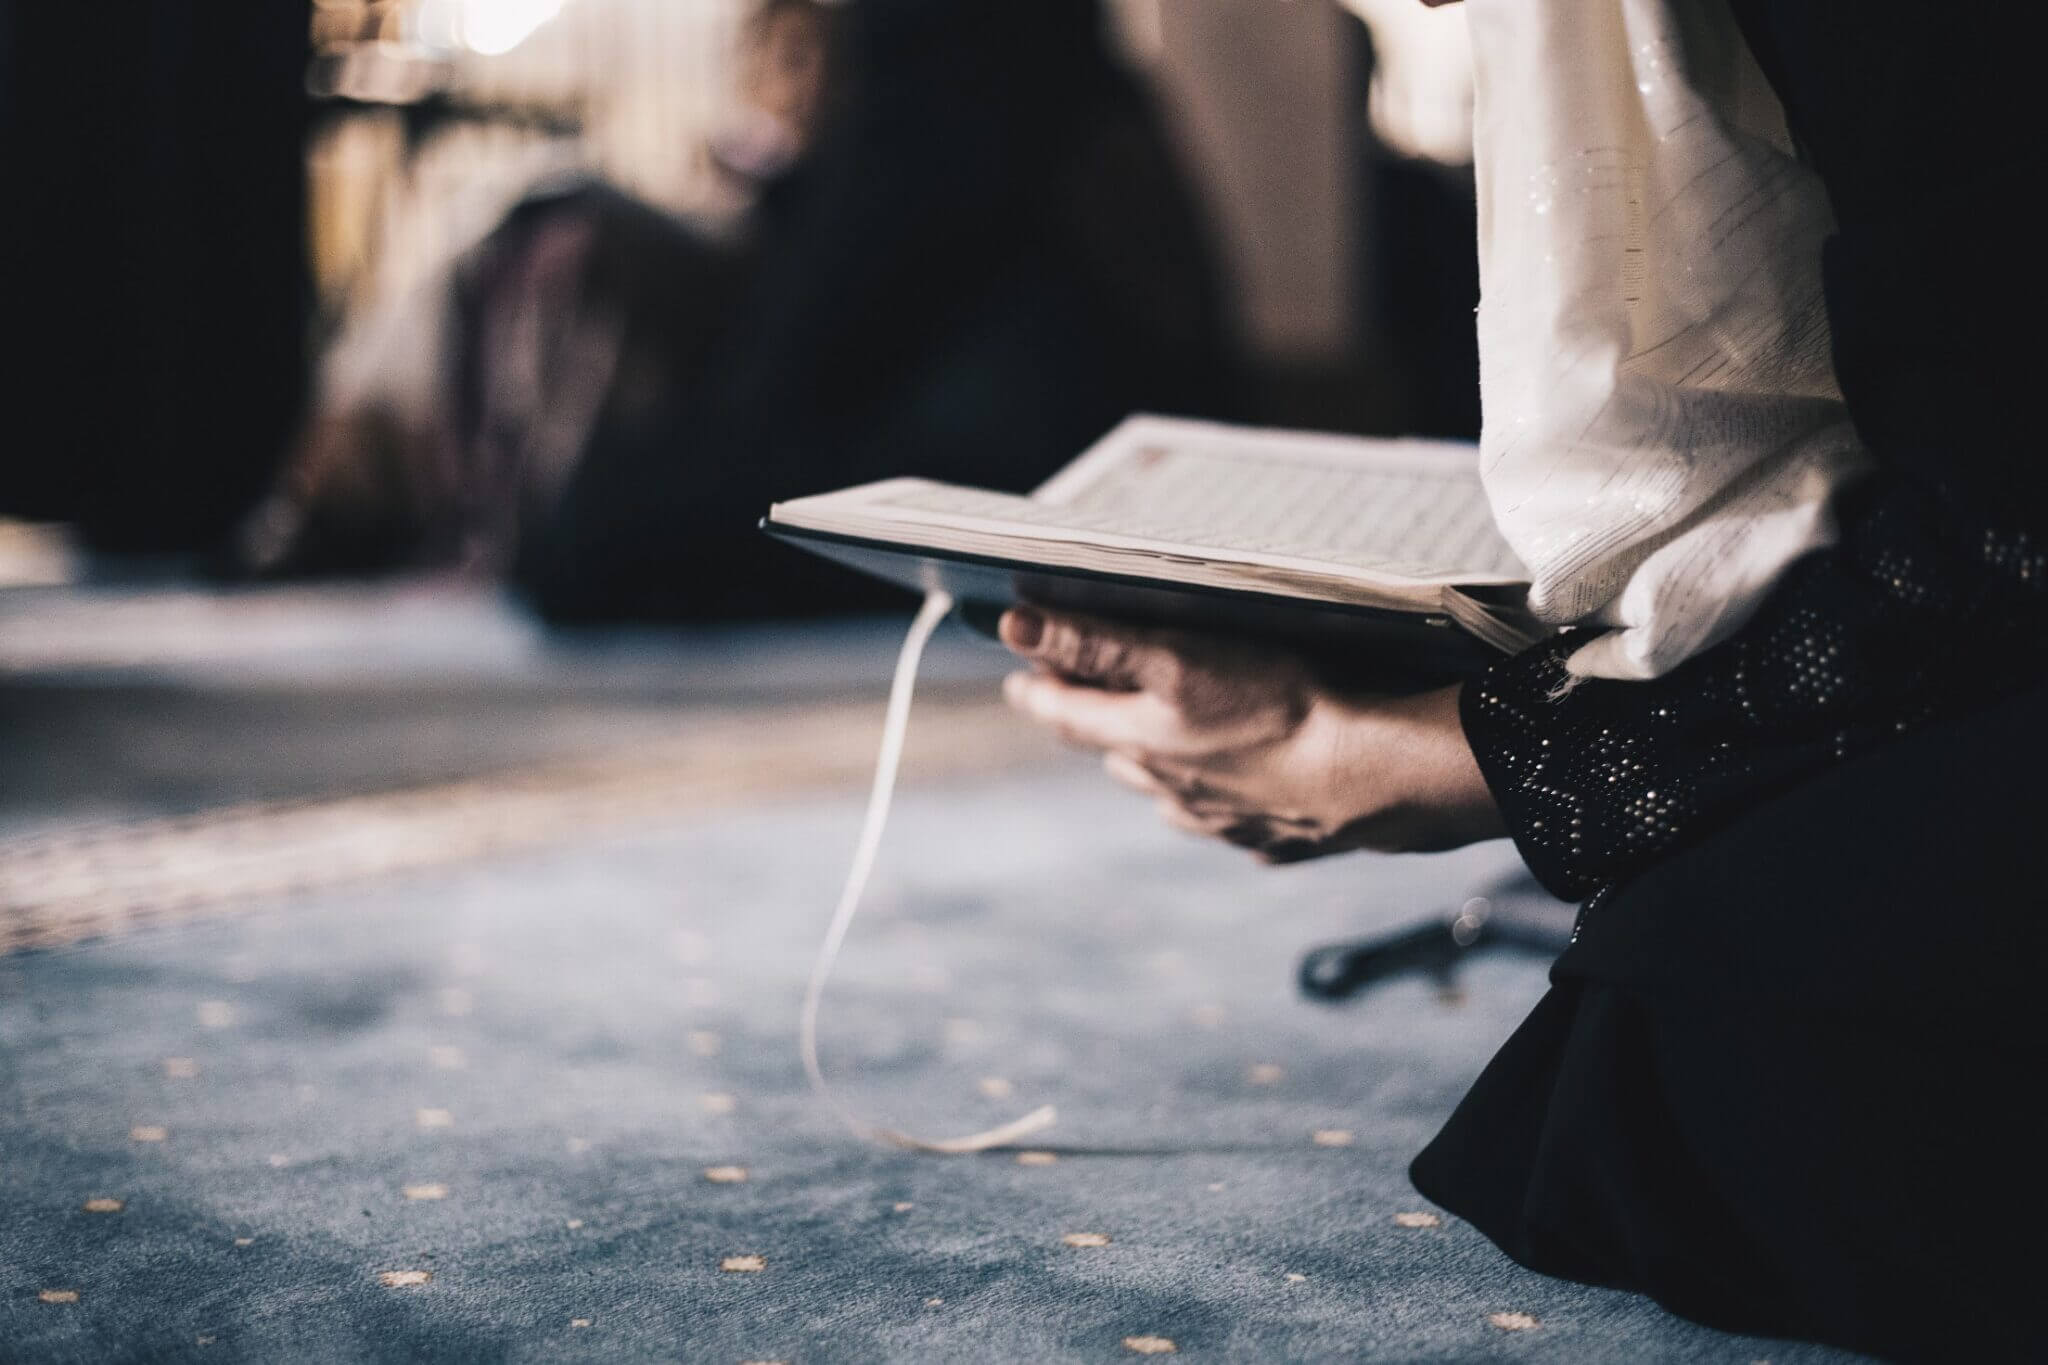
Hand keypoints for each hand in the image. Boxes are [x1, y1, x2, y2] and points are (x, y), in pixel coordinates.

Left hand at [998, 606, 1503, 860]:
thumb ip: (1095, 642)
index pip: (1067, 715)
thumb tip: (1014, 627)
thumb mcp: (1178, 658)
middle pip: (1118, 757)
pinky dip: (1227, 803)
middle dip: (1100, 728)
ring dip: (1159, 771)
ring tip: (1164, 746)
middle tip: (1092, 703)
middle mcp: (1172, 791)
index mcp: (1141, 744)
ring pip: (1171, 796)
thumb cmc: (1278, 707)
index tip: (1019, 680)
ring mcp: (1224, 823)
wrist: (1373, 776)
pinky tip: (1246, 789)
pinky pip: (1236, 824)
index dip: (1039, 690)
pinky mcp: (1277, 839)